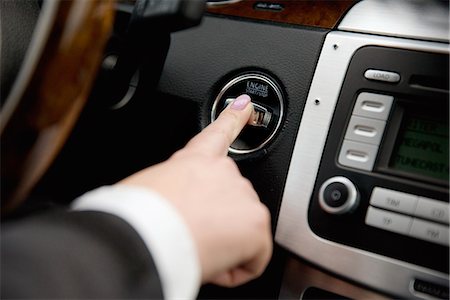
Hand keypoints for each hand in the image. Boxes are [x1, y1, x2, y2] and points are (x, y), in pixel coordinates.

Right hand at [119, 94, 271, 286]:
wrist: (145, 234)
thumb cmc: (137, 217)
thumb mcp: (149, 191)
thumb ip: (172, 191)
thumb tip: (174, 207)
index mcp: (193, 161)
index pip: (218, 132)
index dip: (234, 117)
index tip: (246, 104)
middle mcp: (223, 171)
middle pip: (232, 201)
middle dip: (218, 221)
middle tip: (191, 234)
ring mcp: (243, 195)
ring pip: (242, 230)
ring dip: (225, 243)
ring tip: (197, 246)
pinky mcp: (256, 223)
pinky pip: (254, 256)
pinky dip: (236, 267)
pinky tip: (214, 262)